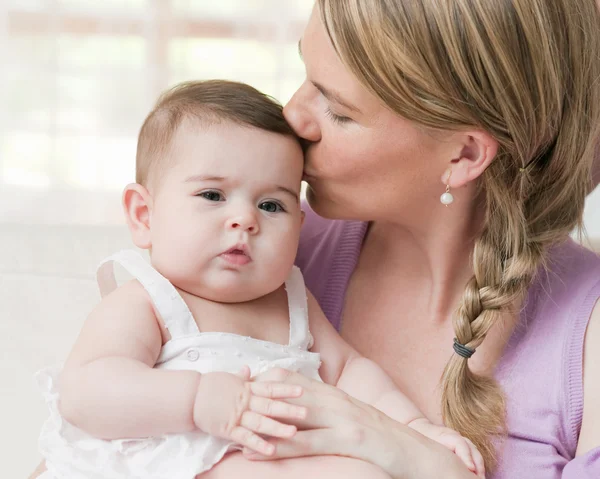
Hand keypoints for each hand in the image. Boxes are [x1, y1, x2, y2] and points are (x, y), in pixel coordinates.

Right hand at [193, 366, 307, 455]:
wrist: (189, 397)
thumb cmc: (208, 386)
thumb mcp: (226, 378)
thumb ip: (240, 377)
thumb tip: (248, 369)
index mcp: (246, 388)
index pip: (270, 388)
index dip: (286, 389)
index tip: (302, 390)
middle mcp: (245, 401)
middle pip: (270, 405)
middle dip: (289, 409)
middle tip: (306, 412)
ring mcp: (237, 415)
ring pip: (261, 422)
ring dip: (278, 428)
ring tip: (294, 433)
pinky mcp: (228, 429)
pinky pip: (245, 438)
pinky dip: (258, 444)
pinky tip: (271, 450)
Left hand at [241, 368, 477, 478]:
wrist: (414, 452)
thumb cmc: (378, 437)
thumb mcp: (348, 418)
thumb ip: (323, 411)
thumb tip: (296, 411)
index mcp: (333, 393)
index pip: (290, 379)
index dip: (262, 380)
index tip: (239, 384)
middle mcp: (334, 399)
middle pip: (285, 392)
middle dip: (254, 398)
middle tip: (226, 403)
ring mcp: (342, 418)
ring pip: (292, 416)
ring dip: (260, 423)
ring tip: (233, 429)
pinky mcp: (349, 439)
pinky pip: (308, 443)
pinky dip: (280, 447)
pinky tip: (259, 452)